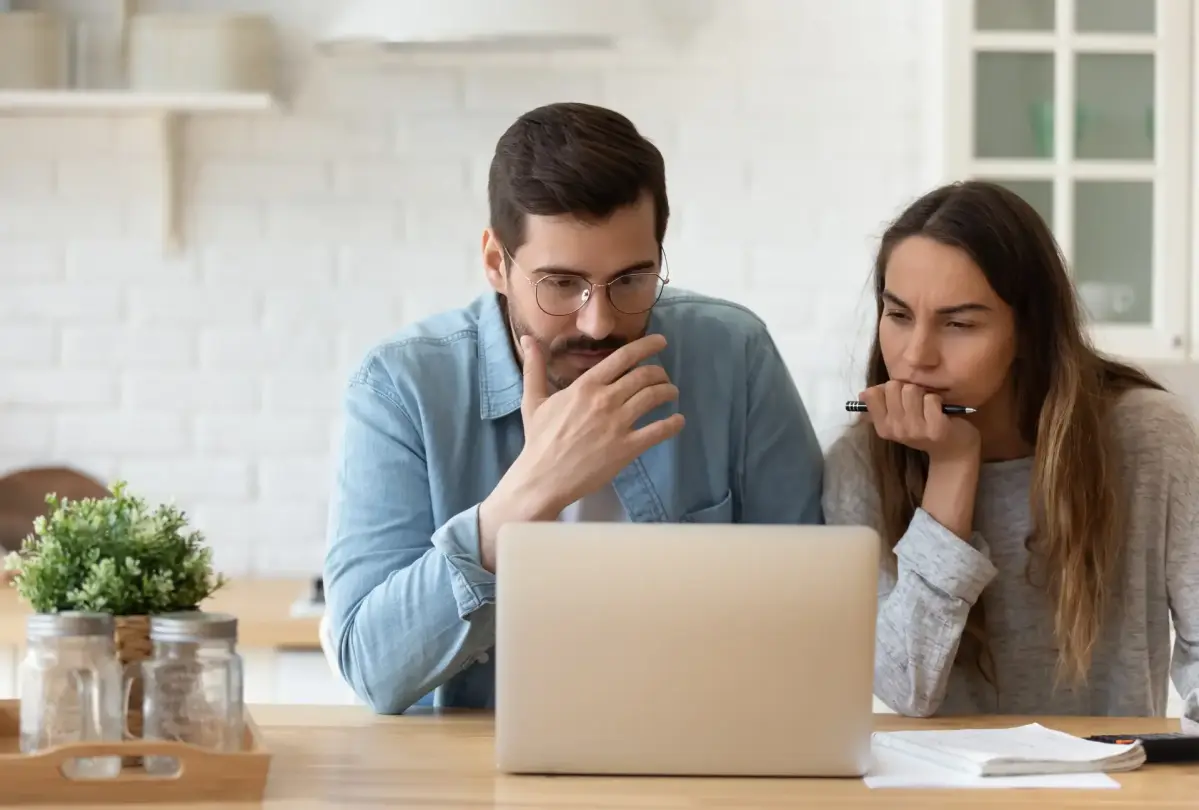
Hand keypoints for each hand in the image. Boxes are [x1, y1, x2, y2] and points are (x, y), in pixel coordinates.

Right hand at [477, 334, 684, 569]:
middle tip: (663, 377)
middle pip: (644, 376)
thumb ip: (535, 367)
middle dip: (659, 373)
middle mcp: (605, 400)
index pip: (623, 357)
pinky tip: (678, 421)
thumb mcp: (533, 400)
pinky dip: (673, 423)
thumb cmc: (539, 439)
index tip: (660, 342)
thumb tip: (527, 338)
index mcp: (586, 386)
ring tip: (671, 394)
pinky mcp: (627, 448)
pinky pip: (658, 431)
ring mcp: (618, 424)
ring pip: (654, 397)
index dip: (647, 346)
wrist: (543, 477)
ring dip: (668, 392)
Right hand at [860, 381, 979, 462]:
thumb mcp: (896, 421)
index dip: (886, 388)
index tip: (897, 398)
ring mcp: (915, 430)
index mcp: (882, 427)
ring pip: (911, 390)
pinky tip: (939, 411)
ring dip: (922, 393)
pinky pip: (931, 398)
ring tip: (927, 406)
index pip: (872, 394)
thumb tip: (863, 393)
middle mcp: (895, 430)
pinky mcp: (935, 428)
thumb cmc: (923, 429)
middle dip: (906, 388)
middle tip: (915, 402)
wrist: (952, 450)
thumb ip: (879, 405)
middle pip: (893, 387)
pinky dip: (937, 400)